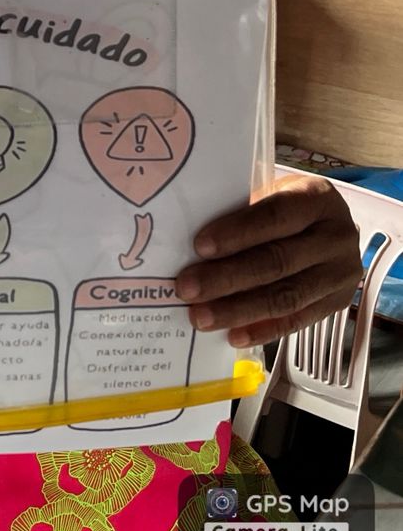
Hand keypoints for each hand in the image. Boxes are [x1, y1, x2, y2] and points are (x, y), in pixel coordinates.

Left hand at [175, 173, 361, 345]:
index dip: (238, 232)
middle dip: (228, 277)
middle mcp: (337, 235)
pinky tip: (233, 335)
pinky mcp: (337, 303)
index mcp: (318, 198)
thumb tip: (191, 245)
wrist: (328, 228)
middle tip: (189, 287)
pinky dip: (263, 330)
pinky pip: (297, 321)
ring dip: (239, 309)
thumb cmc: (287, 209)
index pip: (276, 215)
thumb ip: (242, 214)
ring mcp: (341, 273)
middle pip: (278, 261)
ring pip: (287, 297)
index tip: (200, 246)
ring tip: (202, 316)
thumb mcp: (270, 195)